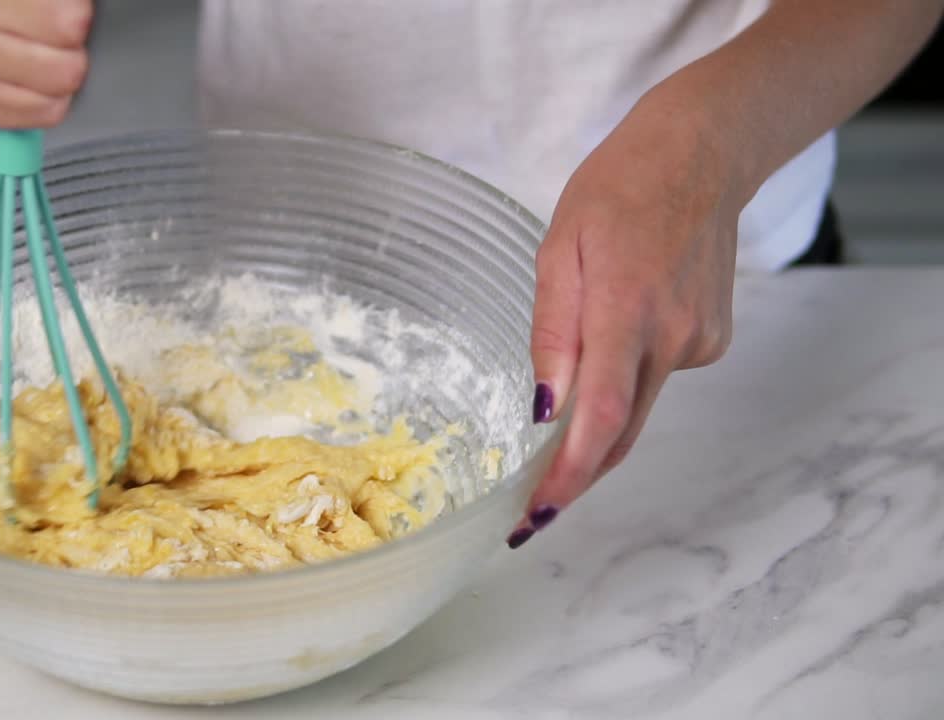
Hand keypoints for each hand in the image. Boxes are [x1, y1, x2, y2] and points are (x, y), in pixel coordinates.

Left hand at [508, 90, 743, 547]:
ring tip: (567, 377)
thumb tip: (542, 410)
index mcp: (626, 312)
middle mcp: (671, 339)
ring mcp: (699, 342)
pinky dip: (626, 372)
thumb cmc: (619, 189)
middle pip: (620, 434)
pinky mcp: (712, 340)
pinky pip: (655, 376)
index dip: (568, 477)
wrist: (703, 154)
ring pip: (636, 407)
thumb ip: (553, 332)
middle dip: (575, 477)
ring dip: (597, 422)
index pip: (599, 419)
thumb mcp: (560, 249)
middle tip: (532, 508)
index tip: (537, 516)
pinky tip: (622, 320)